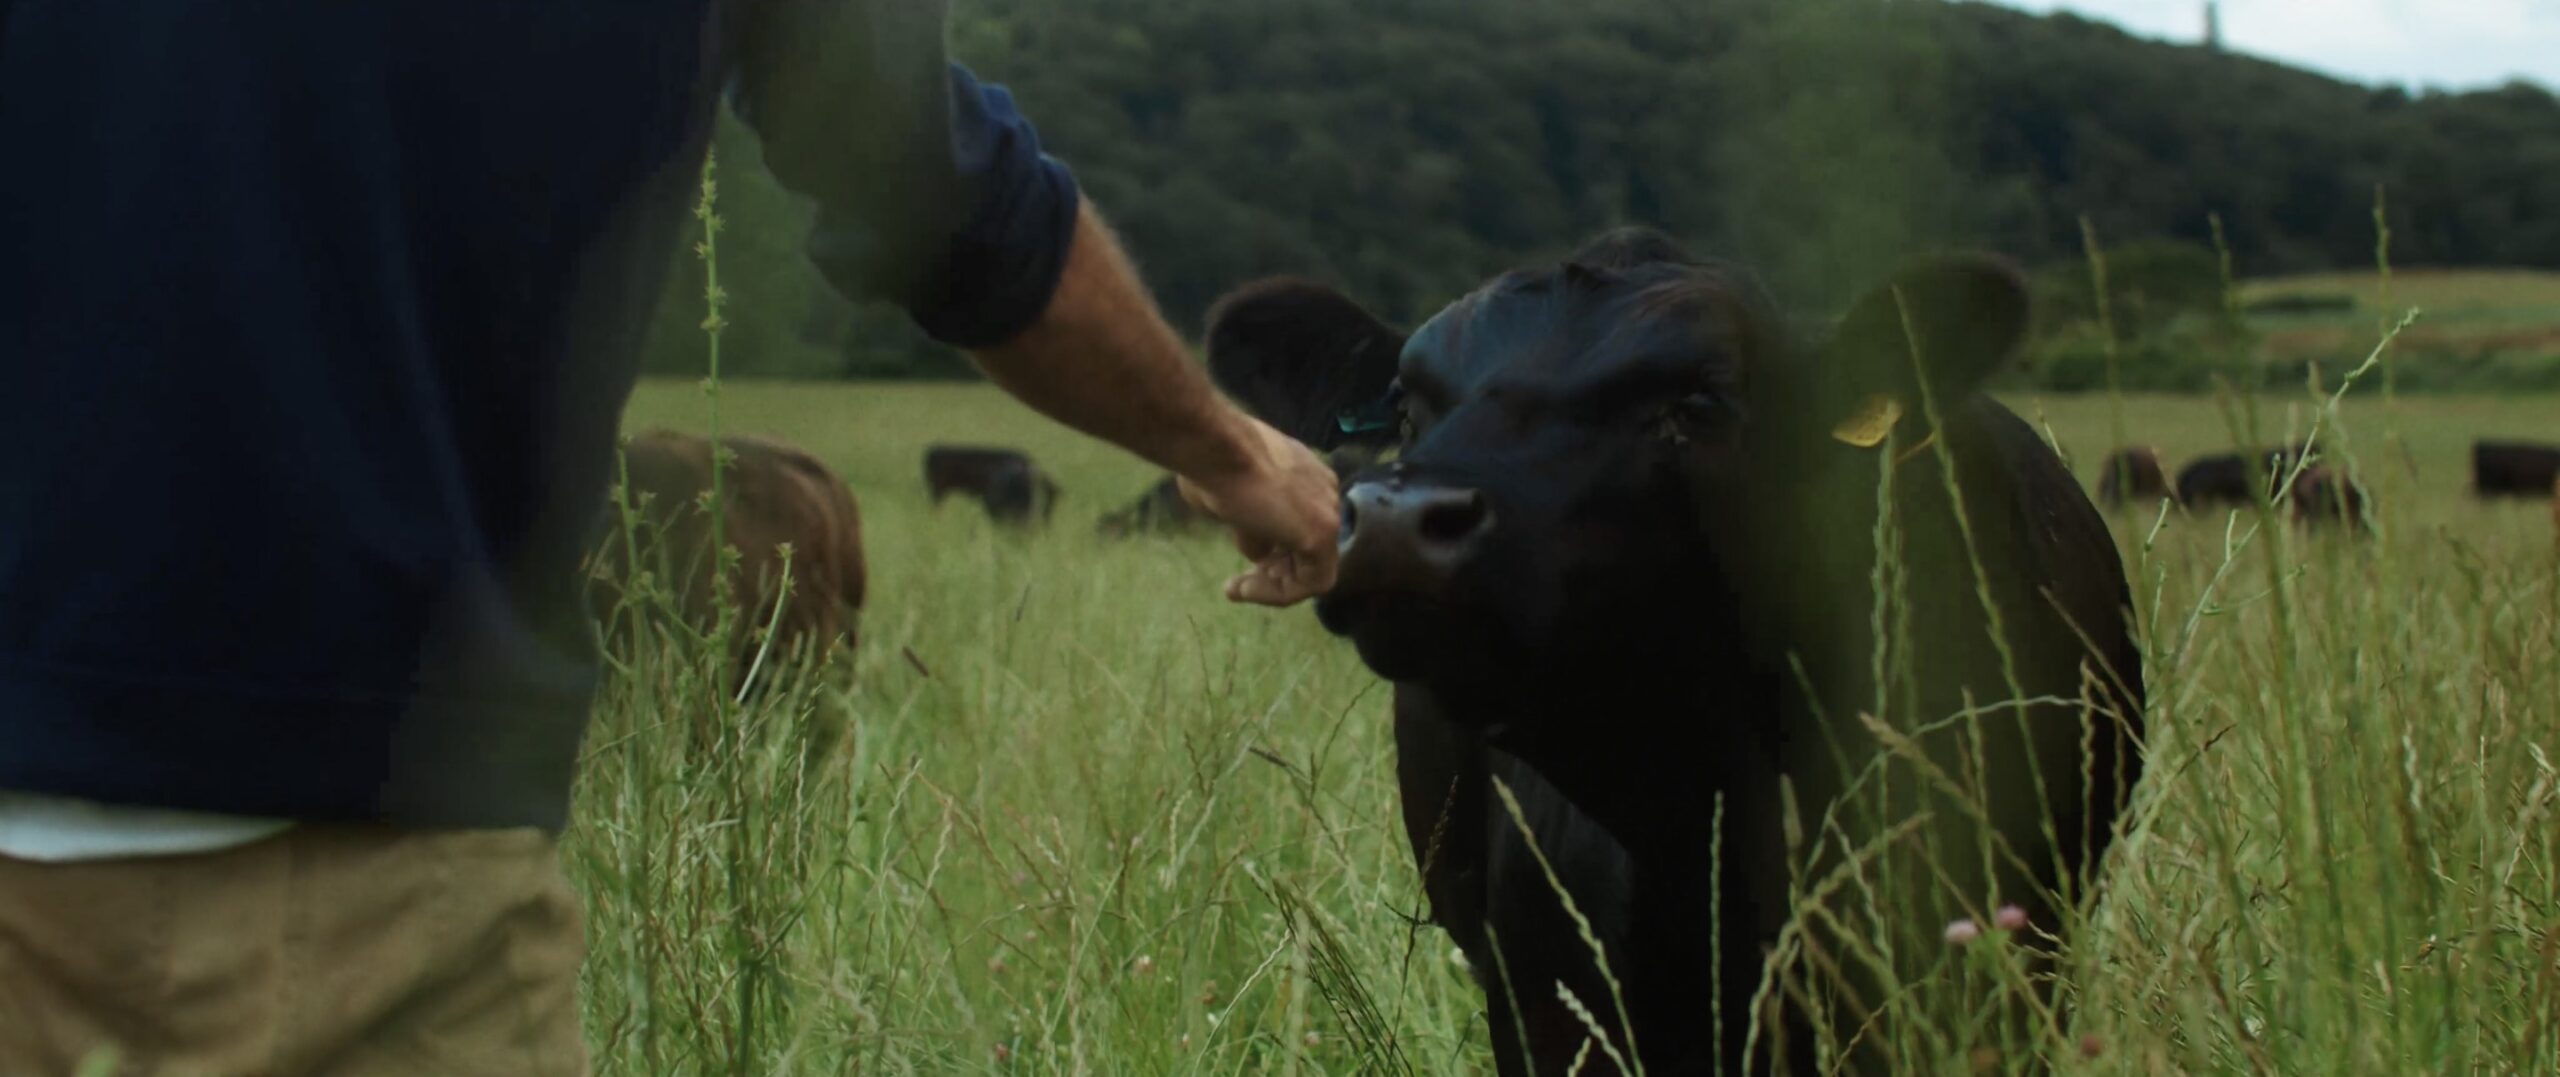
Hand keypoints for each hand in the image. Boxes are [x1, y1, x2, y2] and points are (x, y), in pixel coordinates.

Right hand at [1176, 418, 1340, 606]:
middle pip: (1308, 545)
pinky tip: (1245, 589)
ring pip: (1313, 566)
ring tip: (1237, 589)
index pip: (1299, 523)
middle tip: (1241, 582)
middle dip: (1276, 569)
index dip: (1274, 548)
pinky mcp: (1322, 535)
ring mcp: (1327, 512)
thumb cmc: (1211, 464)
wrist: (1216, 448)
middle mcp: (1324, 491)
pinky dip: (1279, 593)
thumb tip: (1259, 551)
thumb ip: (1251, 524)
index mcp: (1305, 476)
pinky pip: (1312, 582)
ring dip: (1274, 585)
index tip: (1247, 559)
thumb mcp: (1230, 500)